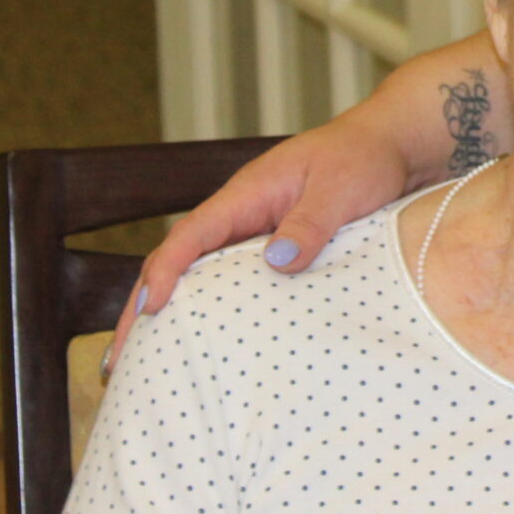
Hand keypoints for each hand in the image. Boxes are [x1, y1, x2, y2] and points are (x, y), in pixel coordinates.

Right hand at [105, 114, 410, 373]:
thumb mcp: (340, 188)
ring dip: (173, 315)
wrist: (392, 146)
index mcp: (247, 194)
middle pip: (180, 262)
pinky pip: (234, 285)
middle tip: (120, 362)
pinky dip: (213, 313)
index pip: (191, 235)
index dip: (165, 272)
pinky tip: (208, 348)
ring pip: (202, 277)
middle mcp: (242, 215)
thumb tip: (275, 262)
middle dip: (145, 307)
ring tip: (147, 368)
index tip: (148, 309)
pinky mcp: (276, 250)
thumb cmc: (364, 159)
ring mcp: (255, 234)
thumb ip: (309, 222)